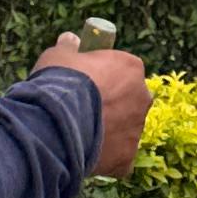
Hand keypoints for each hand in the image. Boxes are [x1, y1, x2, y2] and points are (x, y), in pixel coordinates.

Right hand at [36, 35, 148, 176]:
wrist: (55, 122)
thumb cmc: (60, 82)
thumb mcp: (58, 55)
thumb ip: (69, 48)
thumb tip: (70, 39)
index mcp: (131, 68)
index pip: (122, 70)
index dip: (103, 76)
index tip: (85, 82)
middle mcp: (142, 98)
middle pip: (128, 101)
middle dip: (111, 106)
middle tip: (84, 110)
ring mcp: (136, 130)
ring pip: (124, 131)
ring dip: (107, 132)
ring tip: (79, 134)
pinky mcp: (127, 158)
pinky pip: (118, 157)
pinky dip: (104, 157)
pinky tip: (83, 153)